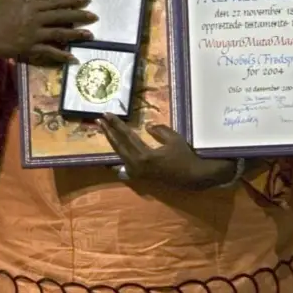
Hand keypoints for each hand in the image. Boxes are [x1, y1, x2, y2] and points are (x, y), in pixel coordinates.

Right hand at [0, 0, 97, 64]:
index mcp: (31, 6)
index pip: (56, 2)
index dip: (73, 1)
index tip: (87, 0)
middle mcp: (35, 20)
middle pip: (62, 17)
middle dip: (80, 17)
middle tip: (95, 17)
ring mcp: (34, 35)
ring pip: (59, 34)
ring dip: (76, 34)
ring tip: (90, 35)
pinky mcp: (31, 49)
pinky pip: (50, 52)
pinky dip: (62, 55)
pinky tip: (73, 57)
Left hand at [99, 115, 237, 189]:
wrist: (192, 177)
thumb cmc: (184, 156)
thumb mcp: (174, 139)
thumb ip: (159, 131)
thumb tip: (147, 127)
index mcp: (144, 155)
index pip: (126, 136)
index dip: (116, 124)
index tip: (107, 115)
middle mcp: (137, 165)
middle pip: (118, 145)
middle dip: (108, 132)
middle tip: (100, 121)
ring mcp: (137, 173)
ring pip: (119, 155)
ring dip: (112, 143)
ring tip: (105, 132)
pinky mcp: (140, 177)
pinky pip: (124, 167)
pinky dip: (118, 159)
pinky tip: (112, 155)